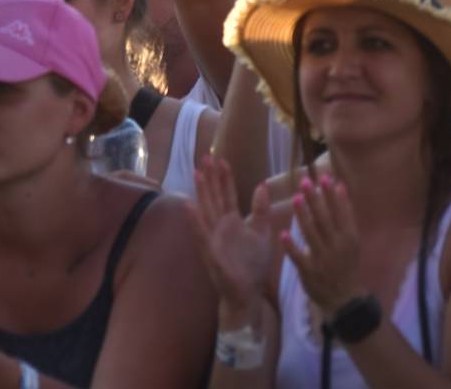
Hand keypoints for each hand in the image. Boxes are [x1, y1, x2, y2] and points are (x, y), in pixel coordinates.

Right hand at [190, 157, 278, 313]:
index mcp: (232, 221)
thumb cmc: (253, 265)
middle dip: (209, 177)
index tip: (222, 159)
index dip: (225, 178)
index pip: (228, 194)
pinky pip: (202, 234)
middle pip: (214, 197)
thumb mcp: (262, 234)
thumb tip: (262, 185)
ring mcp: (213, 239)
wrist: (249, 294)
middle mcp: (220, 227)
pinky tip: (189, 206)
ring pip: (206, 210)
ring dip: (201, 192)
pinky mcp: (211, 253)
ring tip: (197, 173)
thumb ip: (261, 211)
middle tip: (205, 156)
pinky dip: (194, 221)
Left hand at [281, 174, 361, 319]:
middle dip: (315, 200)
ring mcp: (322, 259)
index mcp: (349, 238)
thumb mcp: (352, 241)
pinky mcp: (309, 272)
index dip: (333, 195)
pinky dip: (291, 246)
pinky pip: (298, 257)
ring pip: (311, 234)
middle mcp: (337, 247)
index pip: (342, 213)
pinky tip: (283, 234)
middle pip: (325, 220)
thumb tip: (340, 186)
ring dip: (304, 216)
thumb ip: (345, 216)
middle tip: (305, 181)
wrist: (345, 298)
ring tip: (296, 198)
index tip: (325, 177)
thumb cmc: (347, 264)